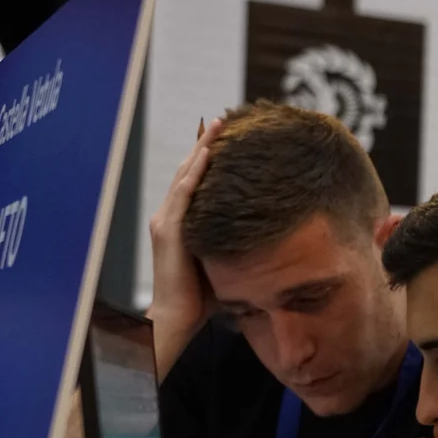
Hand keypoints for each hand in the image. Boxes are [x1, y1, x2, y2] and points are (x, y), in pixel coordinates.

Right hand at [145, 119, 220, 361]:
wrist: (178, 318)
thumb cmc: (202, 297)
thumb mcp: (224, 260)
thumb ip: (237, 244)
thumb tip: (271, 236)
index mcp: (182, 223)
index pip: (197, 183)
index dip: (211, 159)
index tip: (229, 137)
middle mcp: (170, 216)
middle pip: (190, 171)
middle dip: (206, 144)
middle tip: (224, 119)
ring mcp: (166, 221)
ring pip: (185, 175)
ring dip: (202, 148)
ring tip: (217, 125)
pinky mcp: (168, 231)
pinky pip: (183, 194)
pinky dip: (194, 172)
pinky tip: (207, 154)